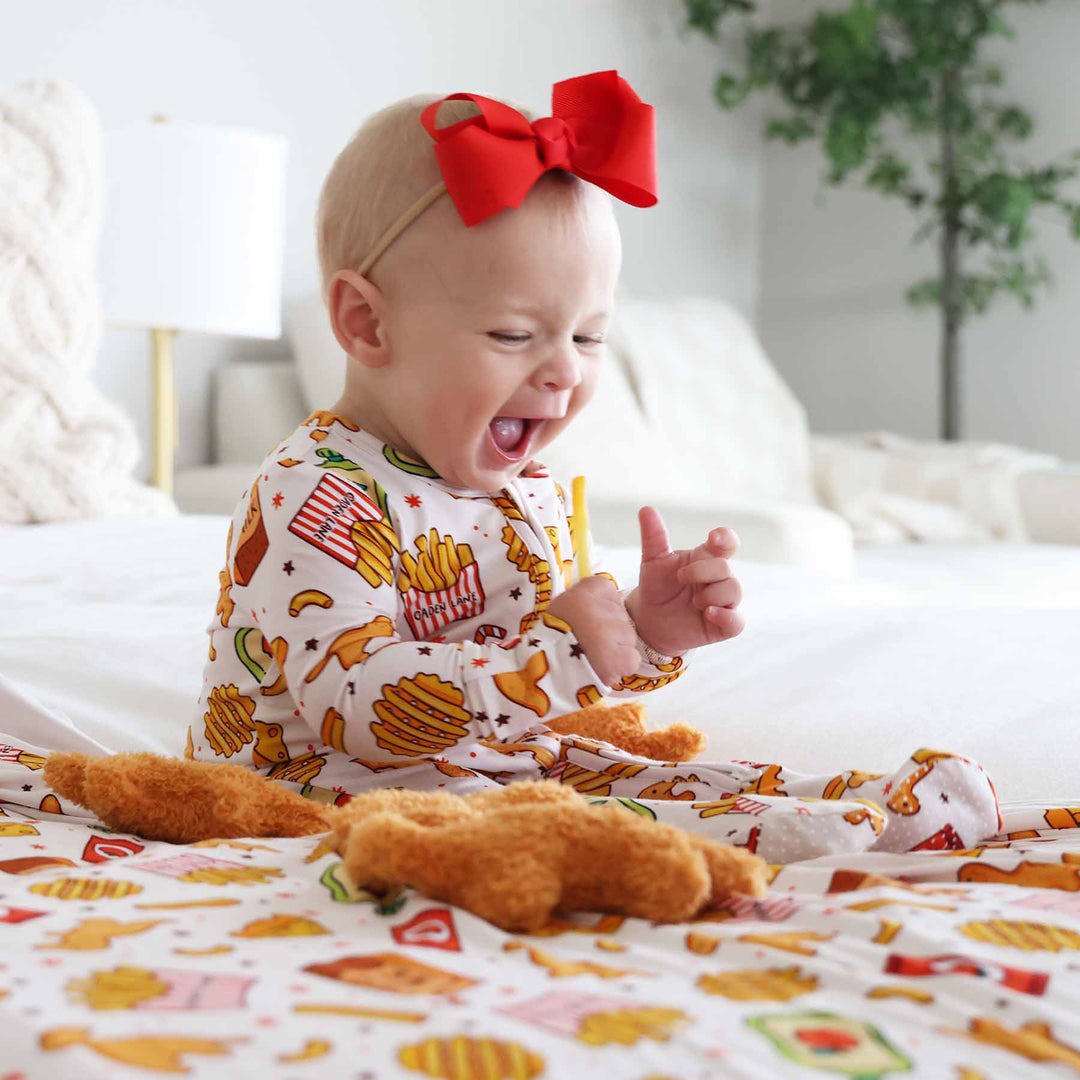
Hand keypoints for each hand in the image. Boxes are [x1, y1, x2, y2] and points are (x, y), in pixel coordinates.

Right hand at [546, 575, 639, 687]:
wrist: (546, 675)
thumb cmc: (550, 646)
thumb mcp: (557, 612)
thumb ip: (581, 604)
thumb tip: (601, 606)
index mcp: (577, 598)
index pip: (605, 587)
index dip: (603, 605)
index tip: (591, 620)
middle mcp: (595, 610)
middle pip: (619, 614)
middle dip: (611, 630)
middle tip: (590, 644)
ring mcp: (610, 633)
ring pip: (628, 636)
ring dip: (617, 648)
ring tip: (595, 658)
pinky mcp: (621, 658)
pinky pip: (631, 658)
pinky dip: (622, 666)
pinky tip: (605, 669)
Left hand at [624, 507, 744, 656]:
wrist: (650, 620)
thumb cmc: (657, 587)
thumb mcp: (653, 561)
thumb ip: (654, 537)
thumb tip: (646, 508)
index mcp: (706, 558)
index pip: (726, 542)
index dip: (725, 538)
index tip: (713, 538)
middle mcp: (719, 578)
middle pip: (725, 567)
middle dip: (701, 572)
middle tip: (680, 579)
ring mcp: (724, 601)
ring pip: (734, 590)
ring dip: (710, 594)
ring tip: (692, 602)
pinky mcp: (724, 625)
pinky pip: (737, 621)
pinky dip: (725, 616)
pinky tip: (708, 613)